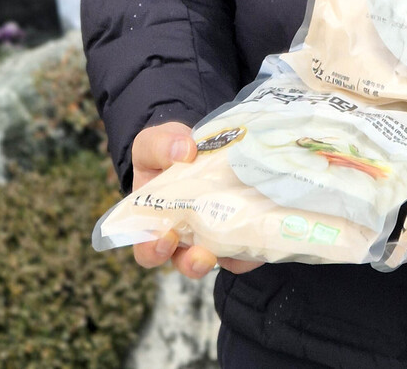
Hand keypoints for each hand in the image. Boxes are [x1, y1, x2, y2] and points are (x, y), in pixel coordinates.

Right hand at [129, 121, 263, 278]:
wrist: (201, 146)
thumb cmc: (167, 151)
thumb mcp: (154, 143)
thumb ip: (160, 146)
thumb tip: (184, 151)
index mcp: (155, 222)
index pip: (148, 248)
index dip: (153, 250)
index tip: (165, 238)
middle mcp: (183, 237)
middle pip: (184, 261)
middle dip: (192, 263)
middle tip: (200, 255)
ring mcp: (213, 235)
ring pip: (218, 258)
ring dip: (225, 258)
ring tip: (231, 249)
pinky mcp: (238, 231)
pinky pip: (246, 249)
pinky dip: (252, 249)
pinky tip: (259, 239)